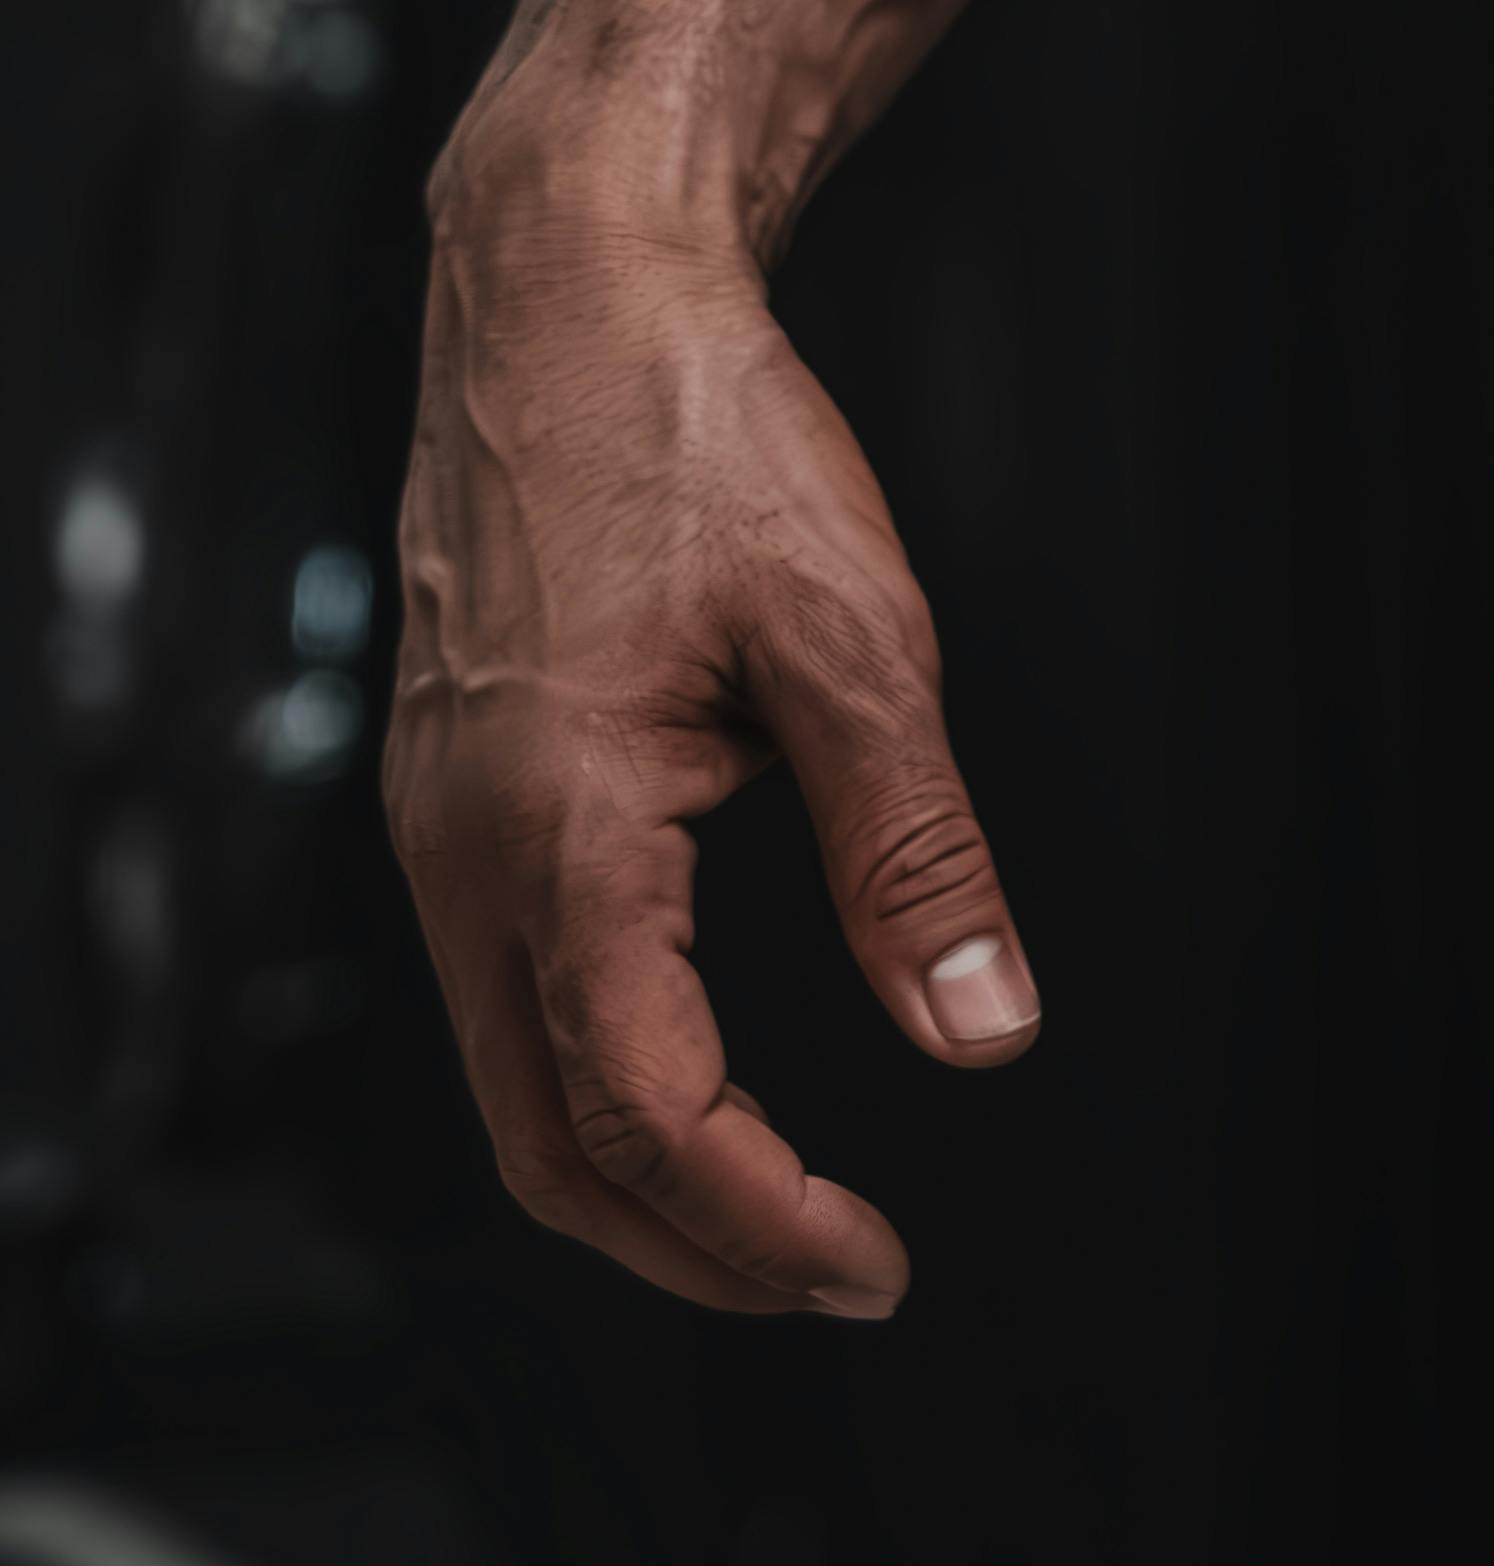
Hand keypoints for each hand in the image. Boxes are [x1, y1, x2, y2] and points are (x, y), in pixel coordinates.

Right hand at [384, 176, 1039, 1319]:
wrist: (572, 288)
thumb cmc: (694, 426)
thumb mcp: (854, 632)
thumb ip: (917, 848)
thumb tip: (981, 1022)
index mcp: (554, 831)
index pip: (642, 1111)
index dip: (757, 1220)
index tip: (867, 1265)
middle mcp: (464, 854)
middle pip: (547, 1141)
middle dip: (689, 1243)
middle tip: (830, 1276)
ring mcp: (440, 826)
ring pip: (512, 1079)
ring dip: (637, 1172)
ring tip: (775, 1211)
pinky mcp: (454, 787)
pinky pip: (506, 988)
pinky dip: (594, 1072)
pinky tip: (683, 1065)